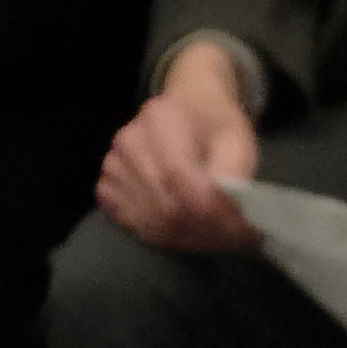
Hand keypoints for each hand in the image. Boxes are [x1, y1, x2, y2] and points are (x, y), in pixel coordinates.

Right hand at [96, 42, 262, 253]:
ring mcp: (113, 163)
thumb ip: (232, 177)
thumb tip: (226, 217)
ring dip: (186, 237)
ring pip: (149, 220)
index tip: (239, 228)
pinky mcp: (108, 183)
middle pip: (163, 204)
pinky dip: (163, 235)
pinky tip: (185, 229)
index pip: (178, 175)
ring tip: (215, 234)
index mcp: (162, 118)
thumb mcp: (238, 142)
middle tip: (235, 238)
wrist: (187, 109)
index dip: (208, 209)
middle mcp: (129, 140)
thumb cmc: (215, 125)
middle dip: (203, 230)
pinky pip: (132, 222)